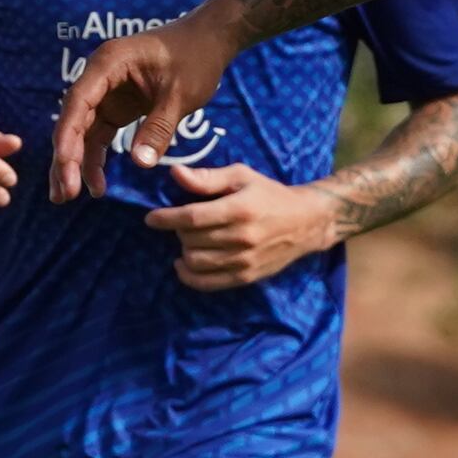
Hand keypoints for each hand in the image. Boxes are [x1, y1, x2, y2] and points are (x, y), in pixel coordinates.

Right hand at [50, 11, 241, 205]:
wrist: (209, 39)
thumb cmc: (195, 57)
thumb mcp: (180, 94)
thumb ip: (159, 127)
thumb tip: (139, 163)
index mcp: (109, 64)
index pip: (78, 103)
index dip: (68, 138)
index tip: (64, 169)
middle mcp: (100, 77)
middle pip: (73, 120)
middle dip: (66, 157)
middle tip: (62, 194)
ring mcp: (107, 92)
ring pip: (82, 131)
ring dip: (76, 162)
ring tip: (67, 196)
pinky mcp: (118, 106)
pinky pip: (100, 134)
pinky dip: (96, 157)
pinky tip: (96, 183)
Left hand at [148, 161, 341, 290]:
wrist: (306, 222)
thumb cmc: (269, 194)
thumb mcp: (242, 176)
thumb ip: (208, 178)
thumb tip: (175, 174)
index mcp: (240, 209)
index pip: (192, 218)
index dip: (166, 218)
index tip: (151, 218)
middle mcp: (242, 237)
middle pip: (191, 240)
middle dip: (178, 230)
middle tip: (182, 222)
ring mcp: (244, 261)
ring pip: (195, 262)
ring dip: (183, 251)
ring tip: (188, 240)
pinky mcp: (246, 277)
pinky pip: (207, 283)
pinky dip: (189, 276)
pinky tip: (185, 264)